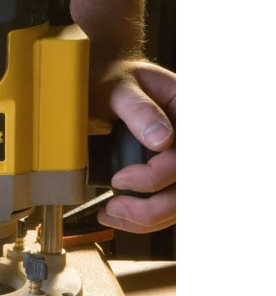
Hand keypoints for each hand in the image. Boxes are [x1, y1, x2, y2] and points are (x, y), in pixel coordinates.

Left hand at [90, 60, 175, 232]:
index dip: (157, 175)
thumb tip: (162, 139)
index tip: (120, 178)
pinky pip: (167, 201)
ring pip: (181, 202)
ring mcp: (181, 156)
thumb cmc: (113, 76)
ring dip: (148, 218)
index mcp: (189, 111)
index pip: (188, 156)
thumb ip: (138, 108)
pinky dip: (145, 216)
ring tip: (111, 214)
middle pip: (189, 187)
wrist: (105, 77)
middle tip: (114, 207)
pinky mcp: (168, 171)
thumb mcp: (119, 86)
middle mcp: (190, 138)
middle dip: (153, 208)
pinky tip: (119, 214)